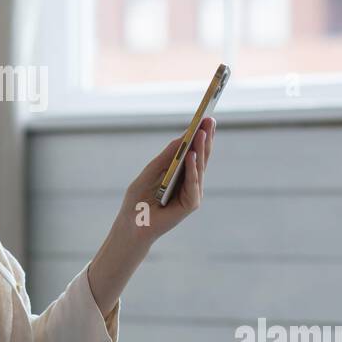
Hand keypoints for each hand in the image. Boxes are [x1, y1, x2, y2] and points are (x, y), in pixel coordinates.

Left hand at [117, 117, 214, 244]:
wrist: (131, 225)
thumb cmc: (139, 199)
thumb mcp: (151, 171)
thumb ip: (167, 157)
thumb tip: (182, 137)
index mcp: (181, 174)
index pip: (193, 151)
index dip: (200, 135)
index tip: (206, 117)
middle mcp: (190, 183)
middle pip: (200, 157)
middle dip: (205, 138)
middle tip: (209, 120)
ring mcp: (192, 194)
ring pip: (199, 168)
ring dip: (200, 150)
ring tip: (201, 132)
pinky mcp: (190, 205)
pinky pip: (193, 184)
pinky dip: (192, 169)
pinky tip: (191, 155)